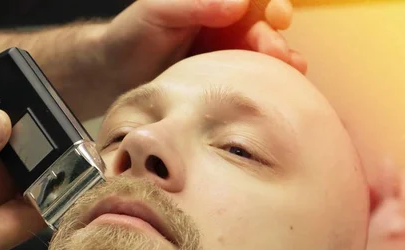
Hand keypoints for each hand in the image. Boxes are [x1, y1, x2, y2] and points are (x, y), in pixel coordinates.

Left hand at [101, 0, 306, 95]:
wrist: (112, 75)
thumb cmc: (130, 35)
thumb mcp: (156, 11)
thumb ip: (194, 4)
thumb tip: (238, 4)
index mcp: (212, 2)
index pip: (250, 0)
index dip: (269, 4)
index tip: (276, 14)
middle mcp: (224, 24)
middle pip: (262, 26)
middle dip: (274, 36)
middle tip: (276, 52)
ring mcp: (226, 53)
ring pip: (262, 52)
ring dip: (280, 59)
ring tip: (291, 69)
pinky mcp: (223, 80)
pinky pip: (250, 77)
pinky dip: (267, 81)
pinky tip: (278, 87)